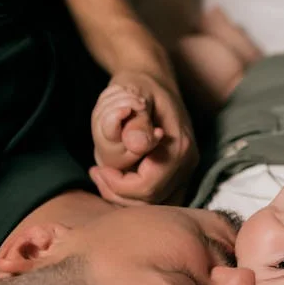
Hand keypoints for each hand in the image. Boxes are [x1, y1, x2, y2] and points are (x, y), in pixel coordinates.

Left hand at [90, 71, 197, 205]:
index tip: (97, 168)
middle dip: (118, 191)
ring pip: (154, 204)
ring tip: (102, 175)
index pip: (147, 187)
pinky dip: (132, 194)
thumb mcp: (135, 95)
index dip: (118, 184)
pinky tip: (115, 177)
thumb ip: (137, 122)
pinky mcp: (177, 173)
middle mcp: (187, 163)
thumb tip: (137, 145)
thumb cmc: (140, 85)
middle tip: (96, 172)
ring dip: (124, 196)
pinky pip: (155, 197)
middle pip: (150, 201)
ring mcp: (184, 170)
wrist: (155, 80)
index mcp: (179, 147)